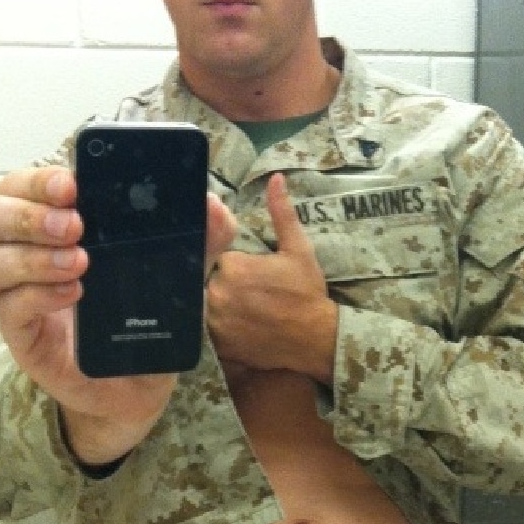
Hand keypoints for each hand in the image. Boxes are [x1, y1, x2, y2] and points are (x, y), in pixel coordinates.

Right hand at [0, 166, 235, 463]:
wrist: (140, 384)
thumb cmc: (145, 315)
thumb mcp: (177, 272)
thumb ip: (198, 237)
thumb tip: (213, 206)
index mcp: (49, 224)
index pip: (17, 186)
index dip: (35, 179)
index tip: (73, 184)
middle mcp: (20, 254)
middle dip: (22, 212)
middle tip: (74, 225)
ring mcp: (15, 297)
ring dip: (28, 255)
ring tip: (80, 263)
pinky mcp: (22, 337)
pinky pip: (8, 308)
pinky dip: (38, 295)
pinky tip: (73, 295)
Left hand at [206, 174, 336, 384]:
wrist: (316, 340)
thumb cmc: (307, 293)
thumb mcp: (298, 250)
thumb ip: (282, 213)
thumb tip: (275, 178)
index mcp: (234, 266)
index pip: (220, 259)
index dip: (238, 267)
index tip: (255, 277)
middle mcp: (218, 293)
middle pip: (211, 281)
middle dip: (228, 286)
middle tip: (256, 296)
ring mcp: (216, 322)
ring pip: (208, 306)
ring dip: (223, 307)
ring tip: (251, 313)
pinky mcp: (219, 345)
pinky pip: (209, 331)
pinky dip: (222, 328)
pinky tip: (243, 327)